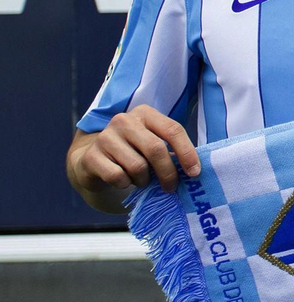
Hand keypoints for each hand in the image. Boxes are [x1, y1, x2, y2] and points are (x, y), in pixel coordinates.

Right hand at [69, 105, 201, 195]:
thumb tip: (193, 170)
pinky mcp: (91, 156)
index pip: (173, 130)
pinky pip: (117, 177)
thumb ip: (171, 151)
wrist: (92, 160)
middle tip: (171, 187)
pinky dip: (125, 184)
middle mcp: (124, 120)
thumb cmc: (132, 152)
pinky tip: (123, 180)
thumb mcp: (152, 145)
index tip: (194, 173)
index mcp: (145, 113)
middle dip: (168, 172)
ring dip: (143, 180)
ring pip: (137, 166)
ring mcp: (105, 137)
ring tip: (140, 179)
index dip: (187, 152)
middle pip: (156, 149)